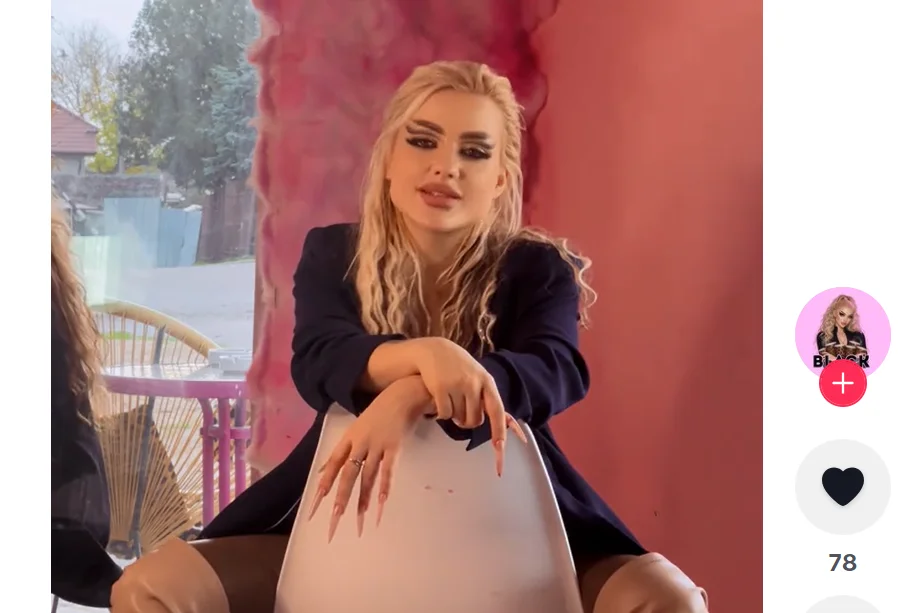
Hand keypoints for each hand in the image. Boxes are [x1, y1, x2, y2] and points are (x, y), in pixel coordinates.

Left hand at [307, 375, 429, 542]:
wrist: (402, 396)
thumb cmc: (378, 414)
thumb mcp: (354, 430)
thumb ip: (339, 452)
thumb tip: (320, 471)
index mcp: (348, 440)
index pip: (331, 466)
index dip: (323, 487)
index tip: (314, 509)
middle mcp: (359, 444)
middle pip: (347, 475)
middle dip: (341, 499)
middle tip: (334, 521)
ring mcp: (377, 446)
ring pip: (367, 477)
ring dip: (363, 500)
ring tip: (359, 522)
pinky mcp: (394, 447)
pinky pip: (388, 471)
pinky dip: (384, 487)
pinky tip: (381, 504)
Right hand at [412, 338, 525, 473]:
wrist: (434, 350)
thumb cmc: (458, 366)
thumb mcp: (476, 375)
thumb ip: (484, 395)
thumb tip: (496, 420)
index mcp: (487, 381)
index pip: (496, 410)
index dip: (498, 429)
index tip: (499, 446)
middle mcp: (474, 383)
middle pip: (475, 420)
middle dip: (467, 422)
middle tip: (460, 413)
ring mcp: (457, 385)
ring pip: (458, 418)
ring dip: (454, 416)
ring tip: (449, 400)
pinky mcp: (440, 389)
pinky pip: (444, 415)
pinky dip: (441, 414)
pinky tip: (439, 401)